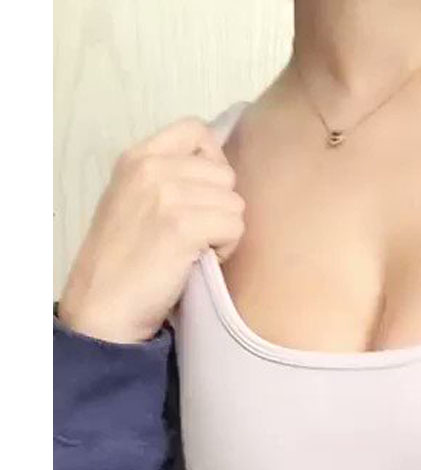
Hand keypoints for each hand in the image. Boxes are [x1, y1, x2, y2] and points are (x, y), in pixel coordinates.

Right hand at [57, 114, 245, 343]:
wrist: (103, 305)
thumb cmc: (122, 263)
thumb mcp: (132, 201)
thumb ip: (165, 179)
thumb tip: (216, 174)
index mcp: (137, 157)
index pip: (197, 130)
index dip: (212, 163)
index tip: (202, 197)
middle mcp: (151, 167)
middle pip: (225, 174)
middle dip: (220, 207)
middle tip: (196, 235)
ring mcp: (167, 194)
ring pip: (234, 203)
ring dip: (224, 232)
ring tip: (195, 251)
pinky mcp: (183, 226)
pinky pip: (234, 226)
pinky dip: (225, 250)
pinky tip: (200, 262)